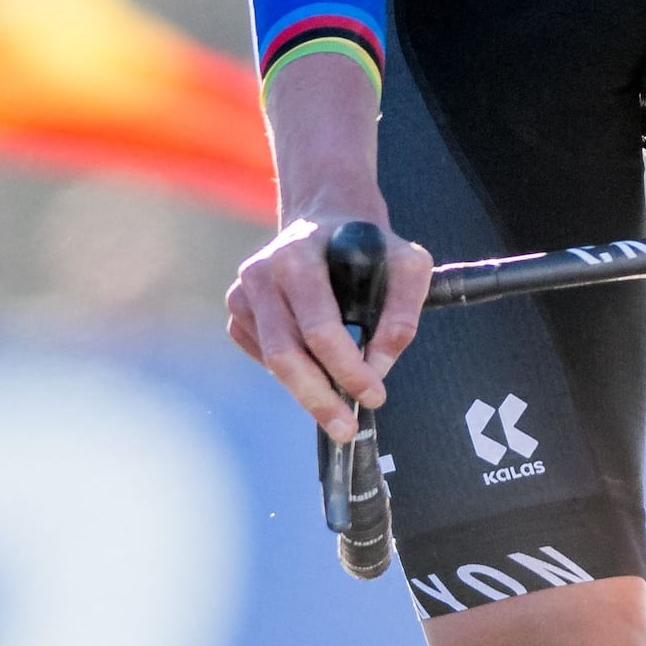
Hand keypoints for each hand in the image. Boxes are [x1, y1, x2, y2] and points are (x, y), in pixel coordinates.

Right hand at [224, 210, 426, 435]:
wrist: (324, 218)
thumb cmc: (366, 244)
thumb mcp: (407, 264)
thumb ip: (403, 314)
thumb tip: (379, 365)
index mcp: (298, 255)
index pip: (319, 329)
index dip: (348, 370)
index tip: (374, 394)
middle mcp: (261, 272)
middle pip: (285, 355)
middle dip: (318, 398)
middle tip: (345, 428)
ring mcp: (243, 292)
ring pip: (272, 361)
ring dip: (307, 389)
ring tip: (336, 406)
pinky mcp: (238, 309)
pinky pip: (262, 356)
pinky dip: (290, 371)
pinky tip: (314, 365)